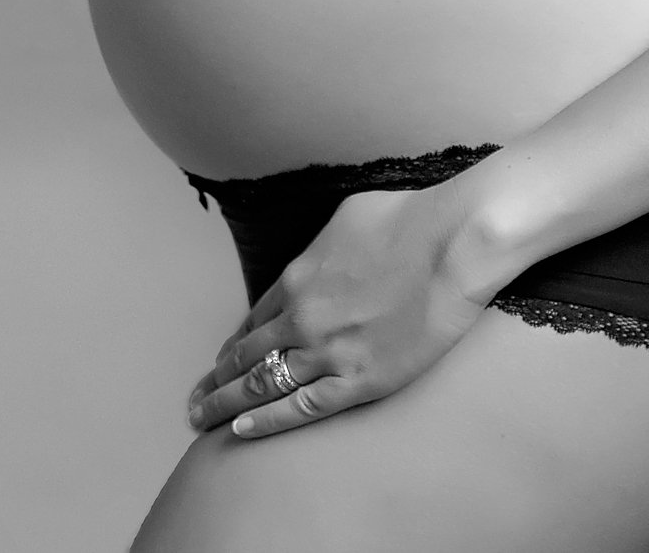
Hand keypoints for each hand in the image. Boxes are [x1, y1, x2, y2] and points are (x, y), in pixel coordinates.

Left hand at [185, 182, 490, 439]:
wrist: (453, 242)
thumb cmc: (410, 219)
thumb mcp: (347, 216)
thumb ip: (321, 247)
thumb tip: (317, 259)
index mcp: (298, 277)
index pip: (252, 322)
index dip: (232, 346)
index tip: (220, 363)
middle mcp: (303, 317)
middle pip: (246, 357)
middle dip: (216, 382)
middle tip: (195, 402)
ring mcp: (329, 351)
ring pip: (263, 386)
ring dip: (226, 406)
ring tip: (204, 421)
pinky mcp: (360, 380)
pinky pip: (302, 409)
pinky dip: (267, 422)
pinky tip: (241, 431)